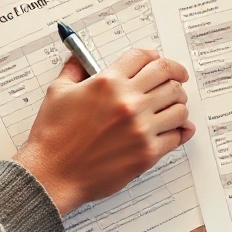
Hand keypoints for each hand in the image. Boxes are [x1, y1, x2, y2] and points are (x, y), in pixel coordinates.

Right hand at [13, 46, 195, 215]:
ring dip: (179, 103)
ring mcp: (140, 128)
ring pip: (179, 105)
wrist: (51, 175)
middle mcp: (128, 101)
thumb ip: (73, 70)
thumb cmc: (52, 137)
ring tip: (174, 106)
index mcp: (108, 82)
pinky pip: (176, 136)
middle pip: (168, 76)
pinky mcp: (147, 153)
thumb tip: (80, 58)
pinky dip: (179, 131)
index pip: (144, 56)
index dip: (154, 56)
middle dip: (175, 75)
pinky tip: (176, 129)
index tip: (159, 62)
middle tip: (177, 80)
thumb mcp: (58, 92)